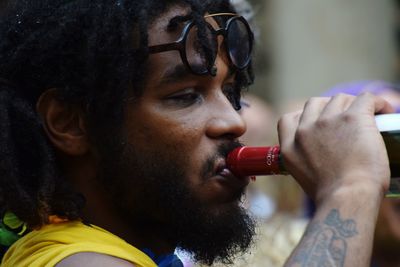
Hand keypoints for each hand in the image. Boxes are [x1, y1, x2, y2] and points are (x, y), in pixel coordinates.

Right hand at [278, 93, 393, 203]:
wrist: (347, 197)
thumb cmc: (331, 196)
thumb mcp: (302, 177)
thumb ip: (304, 160)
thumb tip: (321, 157)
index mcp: (290, 146)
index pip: (288, 119)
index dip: (303, 117)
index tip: (317, 123)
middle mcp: (304, 130)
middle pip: (315, 103)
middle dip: (329, 107)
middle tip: (346, 120)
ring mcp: (326, 121)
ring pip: (340, 98)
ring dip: (353, 105)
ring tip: (369, 117)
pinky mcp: (352, 117)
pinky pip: (366, 98)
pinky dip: (377, 103)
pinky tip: (385, 110)